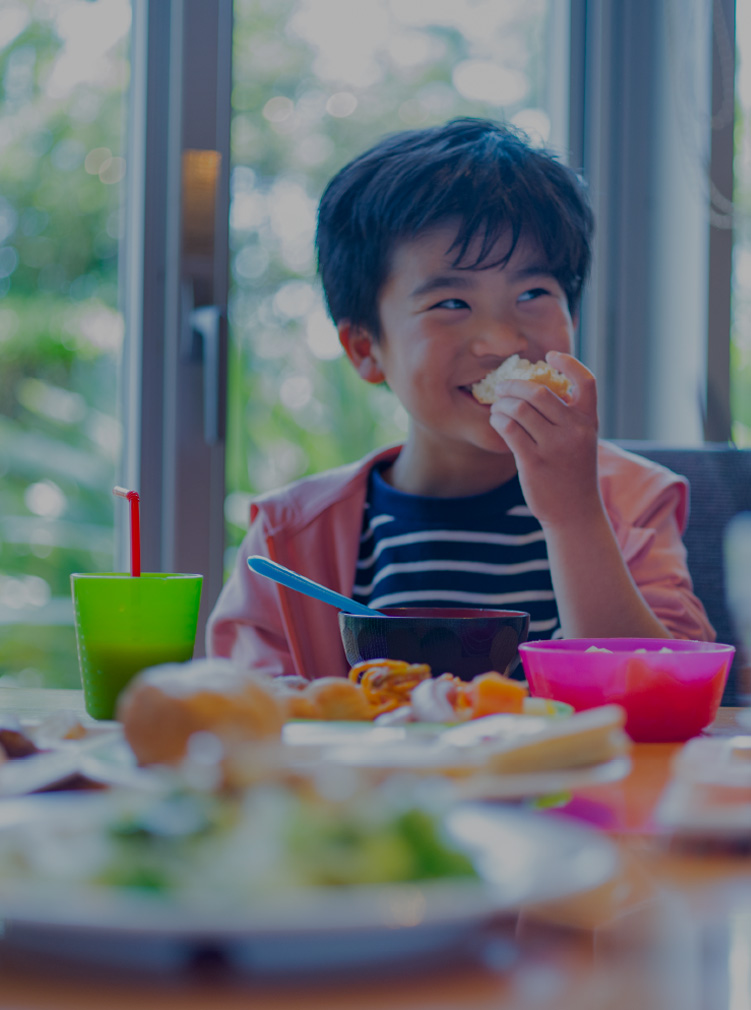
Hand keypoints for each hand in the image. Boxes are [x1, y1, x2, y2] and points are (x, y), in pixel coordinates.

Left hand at [488, 352, 600, 527]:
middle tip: (502, 387)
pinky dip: (497, 420)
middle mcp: (574, 431)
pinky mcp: (534, 462)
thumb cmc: (573, 474)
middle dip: (514, 385)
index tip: (548, 357)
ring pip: (519, 409)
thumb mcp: (581, 442)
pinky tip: (496, 422)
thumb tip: (535, 388)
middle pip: (539, 392)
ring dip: (502, 404)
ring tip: (497, 407)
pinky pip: (508, 429)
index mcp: (588, 422)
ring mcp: (554, 447)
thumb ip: (567, 417)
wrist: (575, 513)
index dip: (568, 363)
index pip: (585, 381)